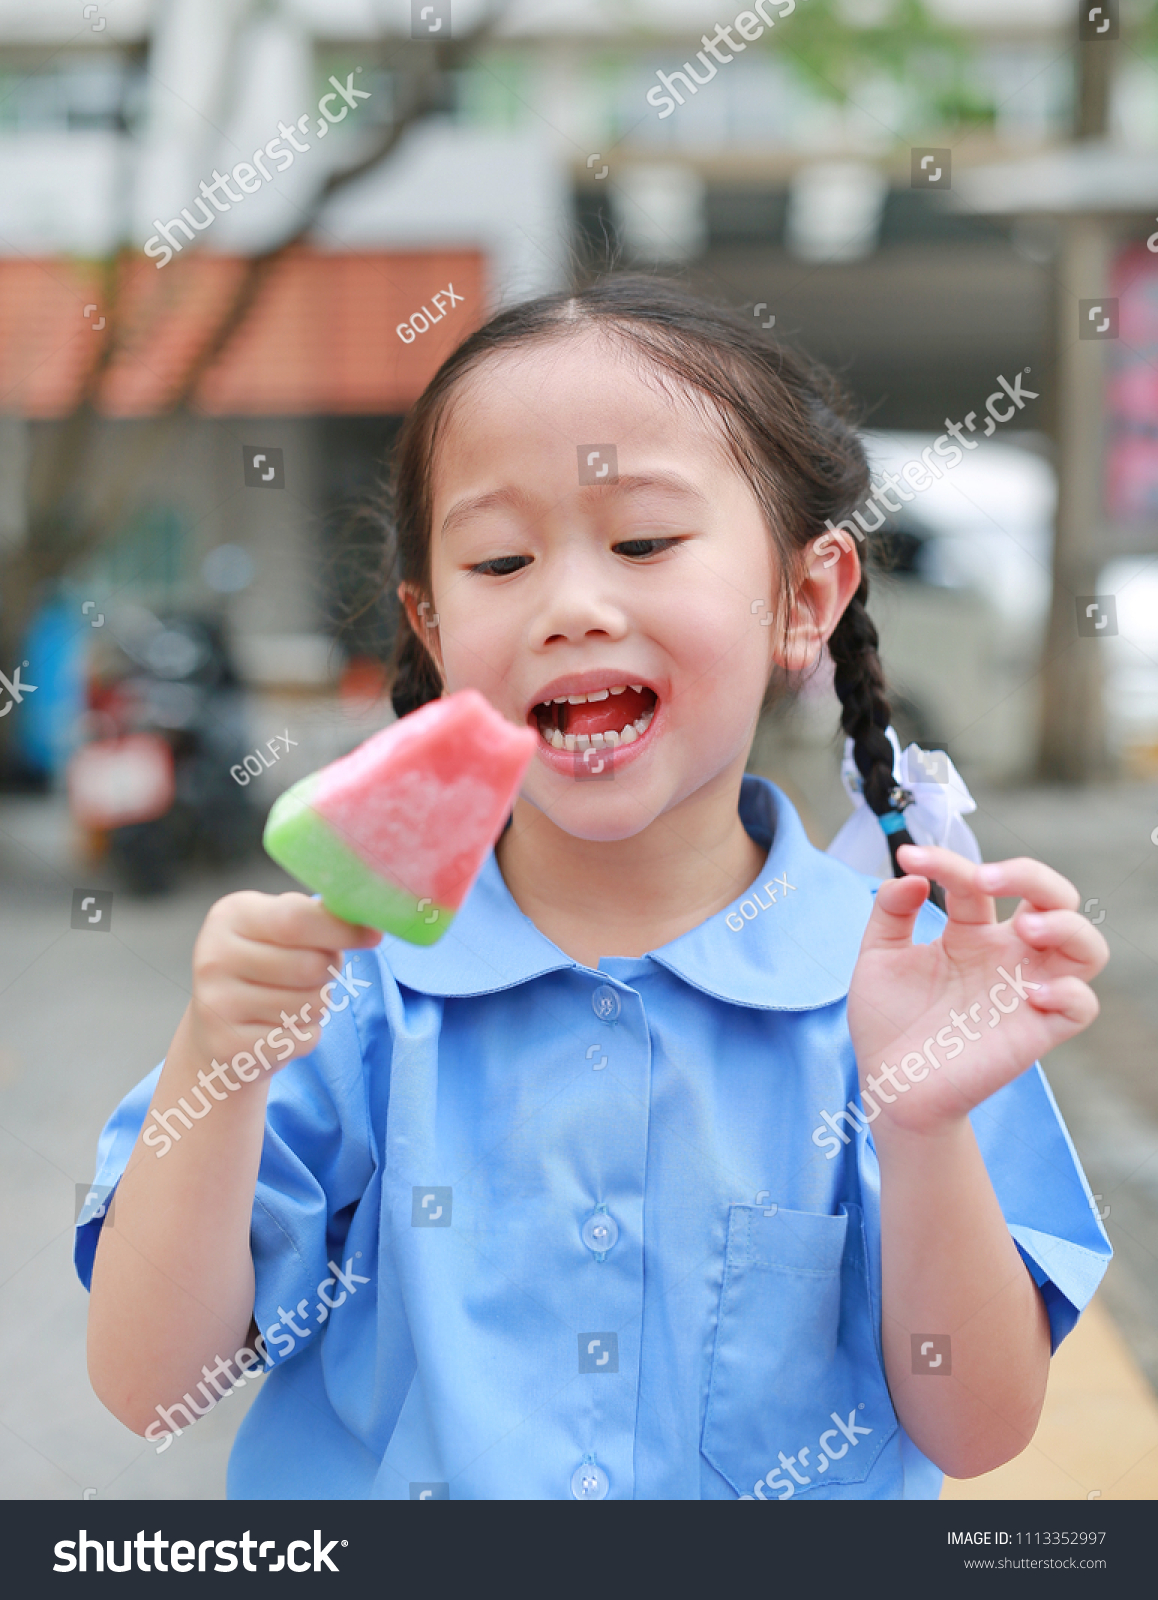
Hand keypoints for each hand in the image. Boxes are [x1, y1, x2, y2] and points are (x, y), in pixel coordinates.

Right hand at [187, 891, 380, 1071]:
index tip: (373, 936)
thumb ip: (319, 920)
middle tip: (313, 975)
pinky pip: (301, 1039)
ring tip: (290, 1002)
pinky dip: (305, 1035)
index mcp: (231, 916)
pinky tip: (278, 1029)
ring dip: (318, 1007)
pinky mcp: (228, 1046)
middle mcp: (213, 957)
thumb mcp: (283, 929)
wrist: (219, 1028)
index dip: (342, 930)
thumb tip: (368, 927)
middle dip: (329, 973)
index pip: (297, 919)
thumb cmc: (266, 967)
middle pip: (310, 966)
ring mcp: (216, 1004)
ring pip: (311, 1005)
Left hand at [846, 846, 1107, 1138]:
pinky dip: (1067, 992)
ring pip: (1088, 946)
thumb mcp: (878, 956)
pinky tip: (1027, 993)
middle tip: (985, 879)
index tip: (908, 856)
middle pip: (1055, 898)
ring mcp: (1025, 991)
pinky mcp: (1036, 1031)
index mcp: (971, 933)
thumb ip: (890, 911)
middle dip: (1032, 874)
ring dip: (1067, 925)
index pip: (979, 882)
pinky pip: (1081, 1005)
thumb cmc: (887, 1021)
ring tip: (1026, 927)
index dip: (946, 861)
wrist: (889, 1084)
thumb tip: (912, 873)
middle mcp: (1007, 956)